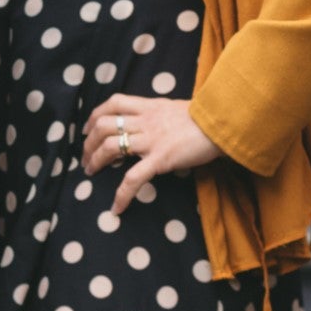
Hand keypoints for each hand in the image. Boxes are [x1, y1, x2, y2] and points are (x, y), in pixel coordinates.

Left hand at [83, 92, 218, 214]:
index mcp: (150, 106)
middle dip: (88, 142)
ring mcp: (152, 139)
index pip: (114, 103)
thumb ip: (160, 115)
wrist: (224, 123)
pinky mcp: (161, 158)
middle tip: (85, 158)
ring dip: (95, 161)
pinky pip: (134, 178)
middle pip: (104, 125)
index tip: (88, 128)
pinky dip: (122, 194)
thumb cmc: (207, 118)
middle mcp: (146, 120)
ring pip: (111, 146)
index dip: (95, 115)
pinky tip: (117, 208)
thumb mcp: (178, 109)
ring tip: (91, 172)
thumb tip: (152, 124)